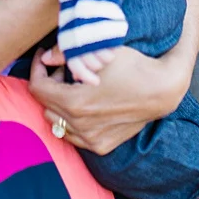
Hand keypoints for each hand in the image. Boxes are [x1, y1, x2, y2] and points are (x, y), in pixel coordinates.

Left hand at [30, 43, 179, 153]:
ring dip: (58, 102)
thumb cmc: (131, 66)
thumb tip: (45, 57)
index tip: (42, 57)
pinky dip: (70, 119)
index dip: (36, 69)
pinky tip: (84, 103)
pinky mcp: (101, 146)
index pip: (37, 87)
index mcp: (75, 103)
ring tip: (72, 85)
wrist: (162, 90)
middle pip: (44, 103)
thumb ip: (65, 53)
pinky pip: (72, 134)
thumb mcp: (97, 53)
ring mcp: (91, 139)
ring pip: (56, 121)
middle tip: (62, 68)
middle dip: (48, 83)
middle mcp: (80, 125)